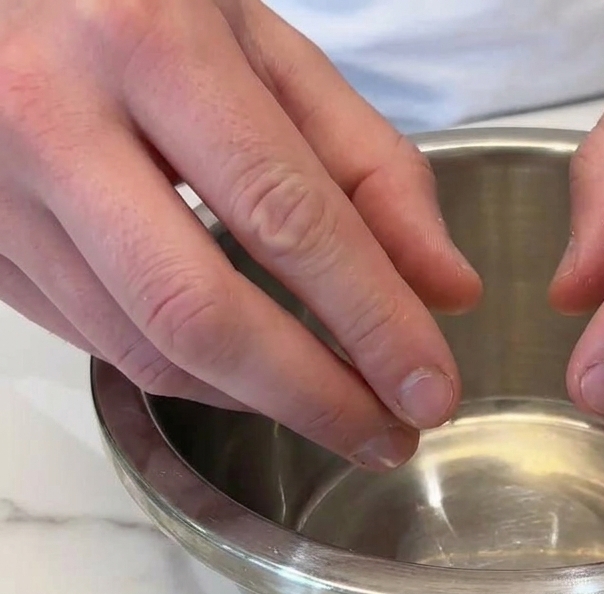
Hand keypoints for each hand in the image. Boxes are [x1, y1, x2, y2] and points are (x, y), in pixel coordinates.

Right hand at [0, 0, 479, 467]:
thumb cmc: (134, 4)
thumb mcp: (265, 49)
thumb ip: (366, 165)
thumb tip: (449, 288)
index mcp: (149, 41)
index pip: (288, 218)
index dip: (372, 323)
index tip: (431, 391)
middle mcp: (53, 118)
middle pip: (205, 315)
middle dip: (315, 398)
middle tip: (389, 438)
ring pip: (150, 350)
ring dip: (263, 402)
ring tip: (340, 413)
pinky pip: (106, 347)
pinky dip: (199, 380)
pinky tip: (257, 379)